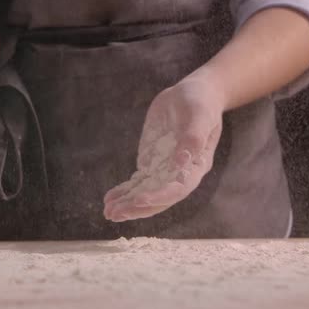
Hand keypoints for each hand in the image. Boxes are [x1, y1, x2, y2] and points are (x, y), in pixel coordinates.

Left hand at [103, 78, 224, 221]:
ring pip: (145, 192)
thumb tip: (181, 163)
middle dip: (136, 207)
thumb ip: (192, 138)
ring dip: (127, 204)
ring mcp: (164, 169)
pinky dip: (124, 191)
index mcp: (196, 166)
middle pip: (158, 197)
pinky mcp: (152, 162)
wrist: (193, 94)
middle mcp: (180, 173)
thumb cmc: (200, 102)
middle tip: (115, 214)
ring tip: (108, 212)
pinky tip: (109, 199)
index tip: (138, 200)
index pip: (177, 189)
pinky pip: (137, 181)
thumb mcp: (199, 115)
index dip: (158, 197)